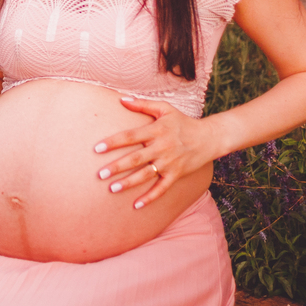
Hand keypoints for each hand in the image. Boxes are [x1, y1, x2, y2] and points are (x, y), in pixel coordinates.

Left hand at [93, 97, 224, 209]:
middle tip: (99, 174)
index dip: (114, 142)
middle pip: (135, 158)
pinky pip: (161, 189)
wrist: (209, 138)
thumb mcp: (165, 109)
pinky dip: (150, 198)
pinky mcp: (176, 175)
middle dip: (117, 166)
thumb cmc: (183, 122)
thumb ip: (142, 104)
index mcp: (156, 131)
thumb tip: (121, 99)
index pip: (130, 136)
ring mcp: (169, 163)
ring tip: (111, 189)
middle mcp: (161, 147)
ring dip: (128, 183)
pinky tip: (136, 206)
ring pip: (145, 175)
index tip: (97, 148)